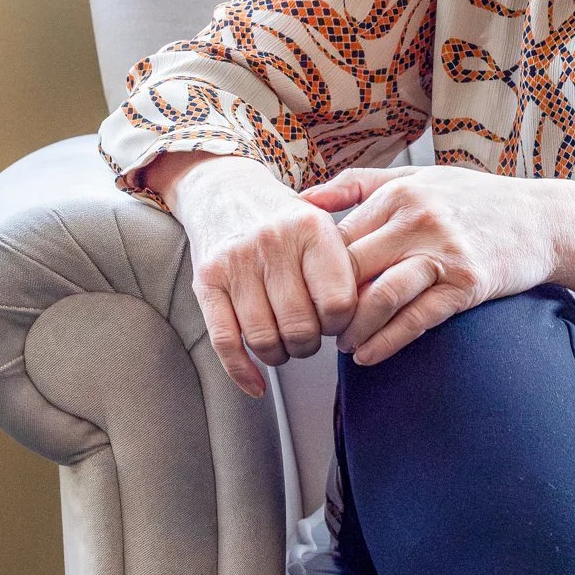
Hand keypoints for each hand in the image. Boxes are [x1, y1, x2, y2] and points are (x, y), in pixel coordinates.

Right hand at [150, 151, 358, 398]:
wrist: (226, 191)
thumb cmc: (285, 221)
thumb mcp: (323, 226)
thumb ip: (346, 267)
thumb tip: (369, 319)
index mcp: (312, 229)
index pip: (338, 302)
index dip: (341, 324)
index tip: (336, 322)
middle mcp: (273, 243)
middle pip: (301, 327)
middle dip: (310, 345)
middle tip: (310, 337)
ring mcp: (236, 262)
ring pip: (264, 339)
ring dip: (280, 356)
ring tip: (286, 345)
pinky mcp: (206, 281)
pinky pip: (226, 341)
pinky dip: (243, 372)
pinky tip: (257, 384)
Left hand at [301, 164, 574, 365]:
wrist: (543, 219)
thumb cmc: (475, 200)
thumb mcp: (418, 177)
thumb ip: (358, 183)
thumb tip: (301, 200)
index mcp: (400, 192)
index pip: (337, 239)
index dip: (315, 273)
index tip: (306, 296)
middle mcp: (420, 218)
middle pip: (352, 271)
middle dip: (328, 306)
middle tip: (316, 328)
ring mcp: (446, 251)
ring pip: (380, 297)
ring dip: (353, 330)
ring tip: (343, 345)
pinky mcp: (469, 283)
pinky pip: (417, 319)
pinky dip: (386, 343)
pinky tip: (369, 356)